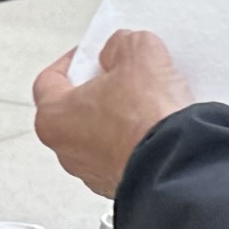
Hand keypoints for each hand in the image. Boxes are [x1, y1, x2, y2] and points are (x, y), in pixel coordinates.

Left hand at [32, 27, 193, 197]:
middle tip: (124, 73)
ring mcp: (93, 173)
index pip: (50, 79)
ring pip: (102, 135)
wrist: (178, 165)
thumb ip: (121, 43)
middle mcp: (66, 151)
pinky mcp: (121, 185)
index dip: (74, 59)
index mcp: (52, 118)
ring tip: (148, 101)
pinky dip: (137, 140)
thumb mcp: (139, 52)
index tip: (93, 53)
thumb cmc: (147, 117)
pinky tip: (158, 127)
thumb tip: (120, 50)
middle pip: (77, 109)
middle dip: (100, 89)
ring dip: (121, 117)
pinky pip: (125, 154)